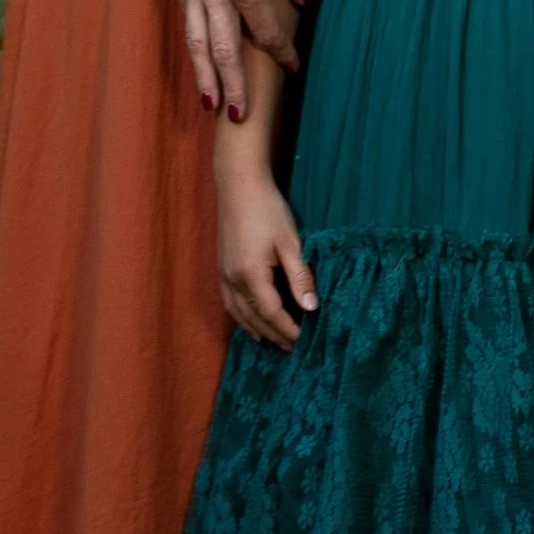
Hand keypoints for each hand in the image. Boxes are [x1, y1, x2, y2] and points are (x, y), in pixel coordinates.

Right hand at [160, 0, 312, 116]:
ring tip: (210, 103)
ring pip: (197, 42)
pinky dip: (191, 48)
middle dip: (233, 84)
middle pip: (224, 49)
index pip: (266, 28)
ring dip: (205, 75)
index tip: (293, 68)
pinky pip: (186, 23)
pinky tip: (198, 61)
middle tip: (239, 117)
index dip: (281, 51)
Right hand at [217, 180, 316, 348]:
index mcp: (251, 275)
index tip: (304, 340)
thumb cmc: (268, 210)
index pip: (272, 313)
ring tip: (273, 341)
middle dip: (274, 334)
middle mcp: (233, 280)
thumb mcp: (290, 242)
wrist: (239, 186)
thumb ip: (300, 276)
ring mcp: (224, 275)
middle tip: (293, 348)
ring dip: (257, 330)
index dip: (288, 329)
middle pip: (254, 318)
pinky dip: (241, 318)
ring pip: (239, 314)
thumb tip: (311, 307)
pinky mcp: (221, 268)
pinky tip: (250, 321)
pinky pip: (230, 303)